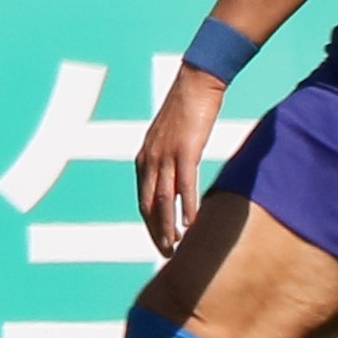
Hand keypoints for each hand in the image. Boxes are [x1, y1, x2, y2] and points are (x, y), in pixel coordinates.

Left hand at [135, 65, 223, 252]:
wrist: (195, 83)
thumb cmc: (186, 110)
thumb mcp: (172, 139)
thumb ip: (170, 161)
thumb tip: (177, 180)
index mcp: (144, 158)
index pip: (142, 199)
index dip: (149, 223)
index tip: (159, 241)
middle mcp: (150, 159)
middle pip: (148, 205)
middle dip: (156, 232)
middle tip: (166, 254)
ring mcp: (166, 156)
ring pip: (163, 199)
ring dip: (168, 226)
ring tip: (175, 247)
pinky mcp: (185, 151)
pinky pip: (185, 185)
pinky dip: (187, 207)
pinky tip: (192, 224)